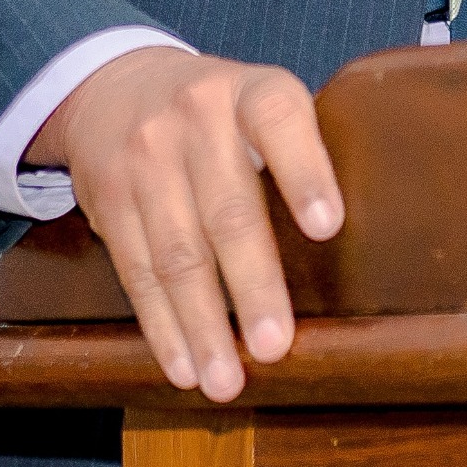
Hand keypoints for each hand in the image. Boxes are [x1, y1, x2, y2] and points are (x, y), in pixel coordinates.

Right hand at [27, 47, 343, 401]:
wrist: (114, 86)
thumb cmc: (217, 114)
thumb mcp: (259, 101)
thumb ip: (298, 154)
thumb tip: (358, 248)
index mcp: (249, 92)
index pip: (279, 121)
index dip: (304, 173)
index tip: (327, 227)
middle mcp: (195, 119)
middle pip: (226, 211)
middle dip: (251, 285)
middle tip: (274, 346)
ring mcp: (145, 158)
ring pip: (176, 253)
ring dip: (201, 325)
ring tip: (225, 380)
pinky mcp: (107, 198)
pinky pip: (136, 270)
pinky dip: (161, 325)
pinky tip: (182, 364)